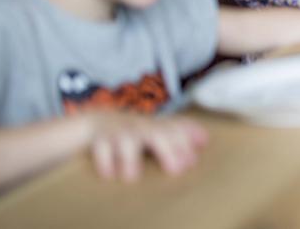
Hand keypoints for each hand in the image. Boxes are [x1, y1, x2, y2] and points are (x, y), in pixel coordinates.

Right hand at [85, 112, 207, 180]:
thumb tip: (205, 140)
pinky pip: (101, 149)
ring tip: (132, 177)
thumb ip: (179, 133)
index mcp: (154, 125)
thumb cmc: (133, 131)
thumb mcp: (156, 129)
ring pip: (125, 141)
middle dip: (167, 150)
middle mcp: (138, 127)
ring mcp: (118, 132)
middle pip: (155, 135)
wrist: (94, 121)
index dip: (186, 142)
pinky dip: (104, 161)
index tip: (193, 159)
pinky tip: (109, 175)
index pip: (175, 129)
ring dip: (130, 159)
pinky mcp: (98, 140)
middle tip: (176, 171)